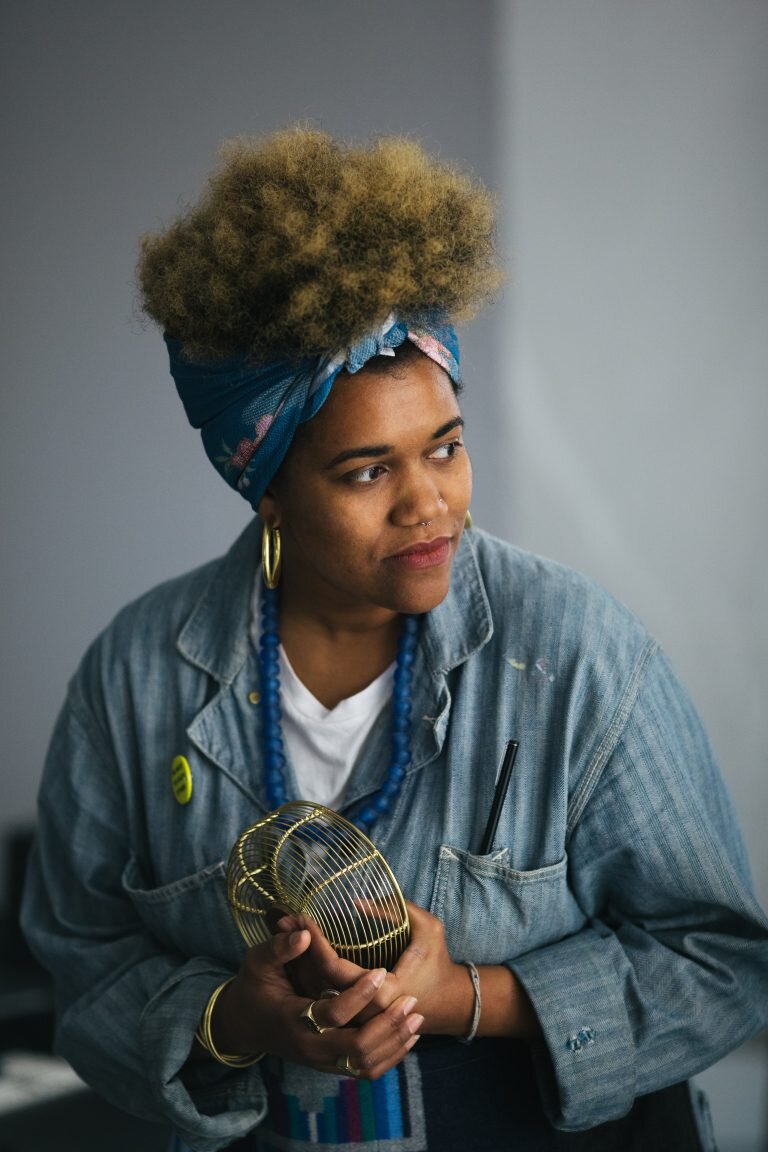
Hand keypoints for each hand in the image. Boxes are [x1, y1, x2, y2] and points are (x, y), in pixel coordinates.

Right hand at [209, 928, 423, 1079]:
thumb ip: (280, 947)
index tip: (381, 972)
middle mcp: (309, 1048)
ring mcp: (320, 1061)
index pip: (332, 1015)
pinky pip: (365, 1070)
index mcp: (293, 1020)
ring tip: (416, 1018)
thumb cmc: (253, 987)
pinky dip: (390, 1057)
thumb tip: (306, 931)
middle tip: (412, 1001)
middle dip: (388, 1025)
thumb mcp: (257, 961)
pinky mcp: (330, 1065)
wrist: (244, 1025)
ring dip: (394, 1043)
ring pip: (366, 1065)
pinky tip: (407, 1037)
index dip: (358, 995)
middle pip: (357, 1048)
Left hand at [276, 903, 473, 1035]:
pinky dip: (307, 971)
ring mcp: (357, 1018)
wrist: (447, 1001)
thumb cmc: (437, 960)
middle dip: (296, 948)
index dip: (316, 942)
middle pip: (316, 982)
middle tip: (282, 919)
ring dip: (297, 959)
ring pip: (315, 991)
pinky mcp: (354, 1015)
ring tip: (284, 926)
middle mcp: (363, 1012)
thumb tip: (355, 903)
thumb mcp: (428, 927)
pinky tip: (297, 948)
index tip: (302, 916)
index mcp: (382, 992)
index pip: (334, 969)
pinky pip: (322, 995)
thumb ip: (396, 911)